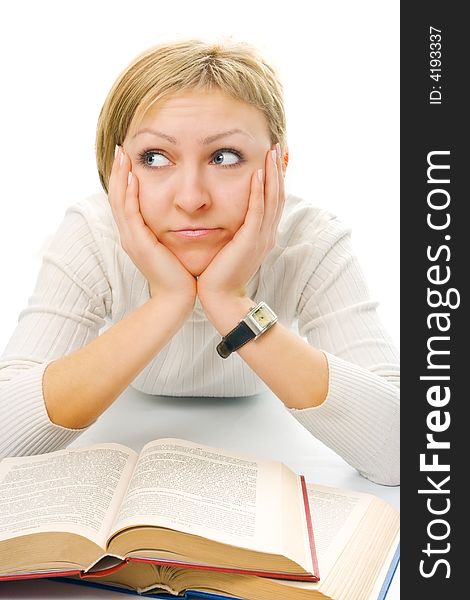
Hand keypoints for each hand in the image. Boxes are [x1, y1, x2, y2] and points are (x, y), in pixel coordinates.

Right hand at [108, 146, 196, 309]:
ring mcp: (131, 239)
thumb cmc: (181, 273)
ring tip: (124, 155)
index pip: (125, 201)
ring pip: (120, 201)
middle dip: (119, 172)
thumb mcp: (173, 246)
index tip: (129, 158)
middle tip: (121, 149)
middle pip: (118, 196)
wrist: (179, 297)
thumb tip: (181, 215)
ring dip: (121, 177)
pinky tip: (134, 177)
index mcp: (137, 235)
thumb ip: (171, 230)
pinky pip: (131, 213)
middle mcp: (129, 235)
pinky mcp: (139, 244)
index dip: (125, 179)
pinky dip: (130, 194)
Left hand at [197, 144, 284, 305]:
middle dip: (277, 169)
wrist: (219, 298)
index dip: (273, 178)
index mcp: (262, 235)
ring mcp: (261, 238)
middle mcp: (266, 234)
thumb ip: (233, 231)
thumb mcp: (230, 247)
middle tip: (276, 145)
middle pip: (276, 195)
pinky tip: (257, 174)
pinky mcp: (250, 241)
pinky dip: (258, 192)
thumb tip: (226, 215)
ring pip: (271, 199)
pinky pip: (256, 211)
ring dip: (271, 174)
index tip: (270, 156)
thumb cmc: (218, 274)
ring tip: (270, 151)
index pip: (271, 200)